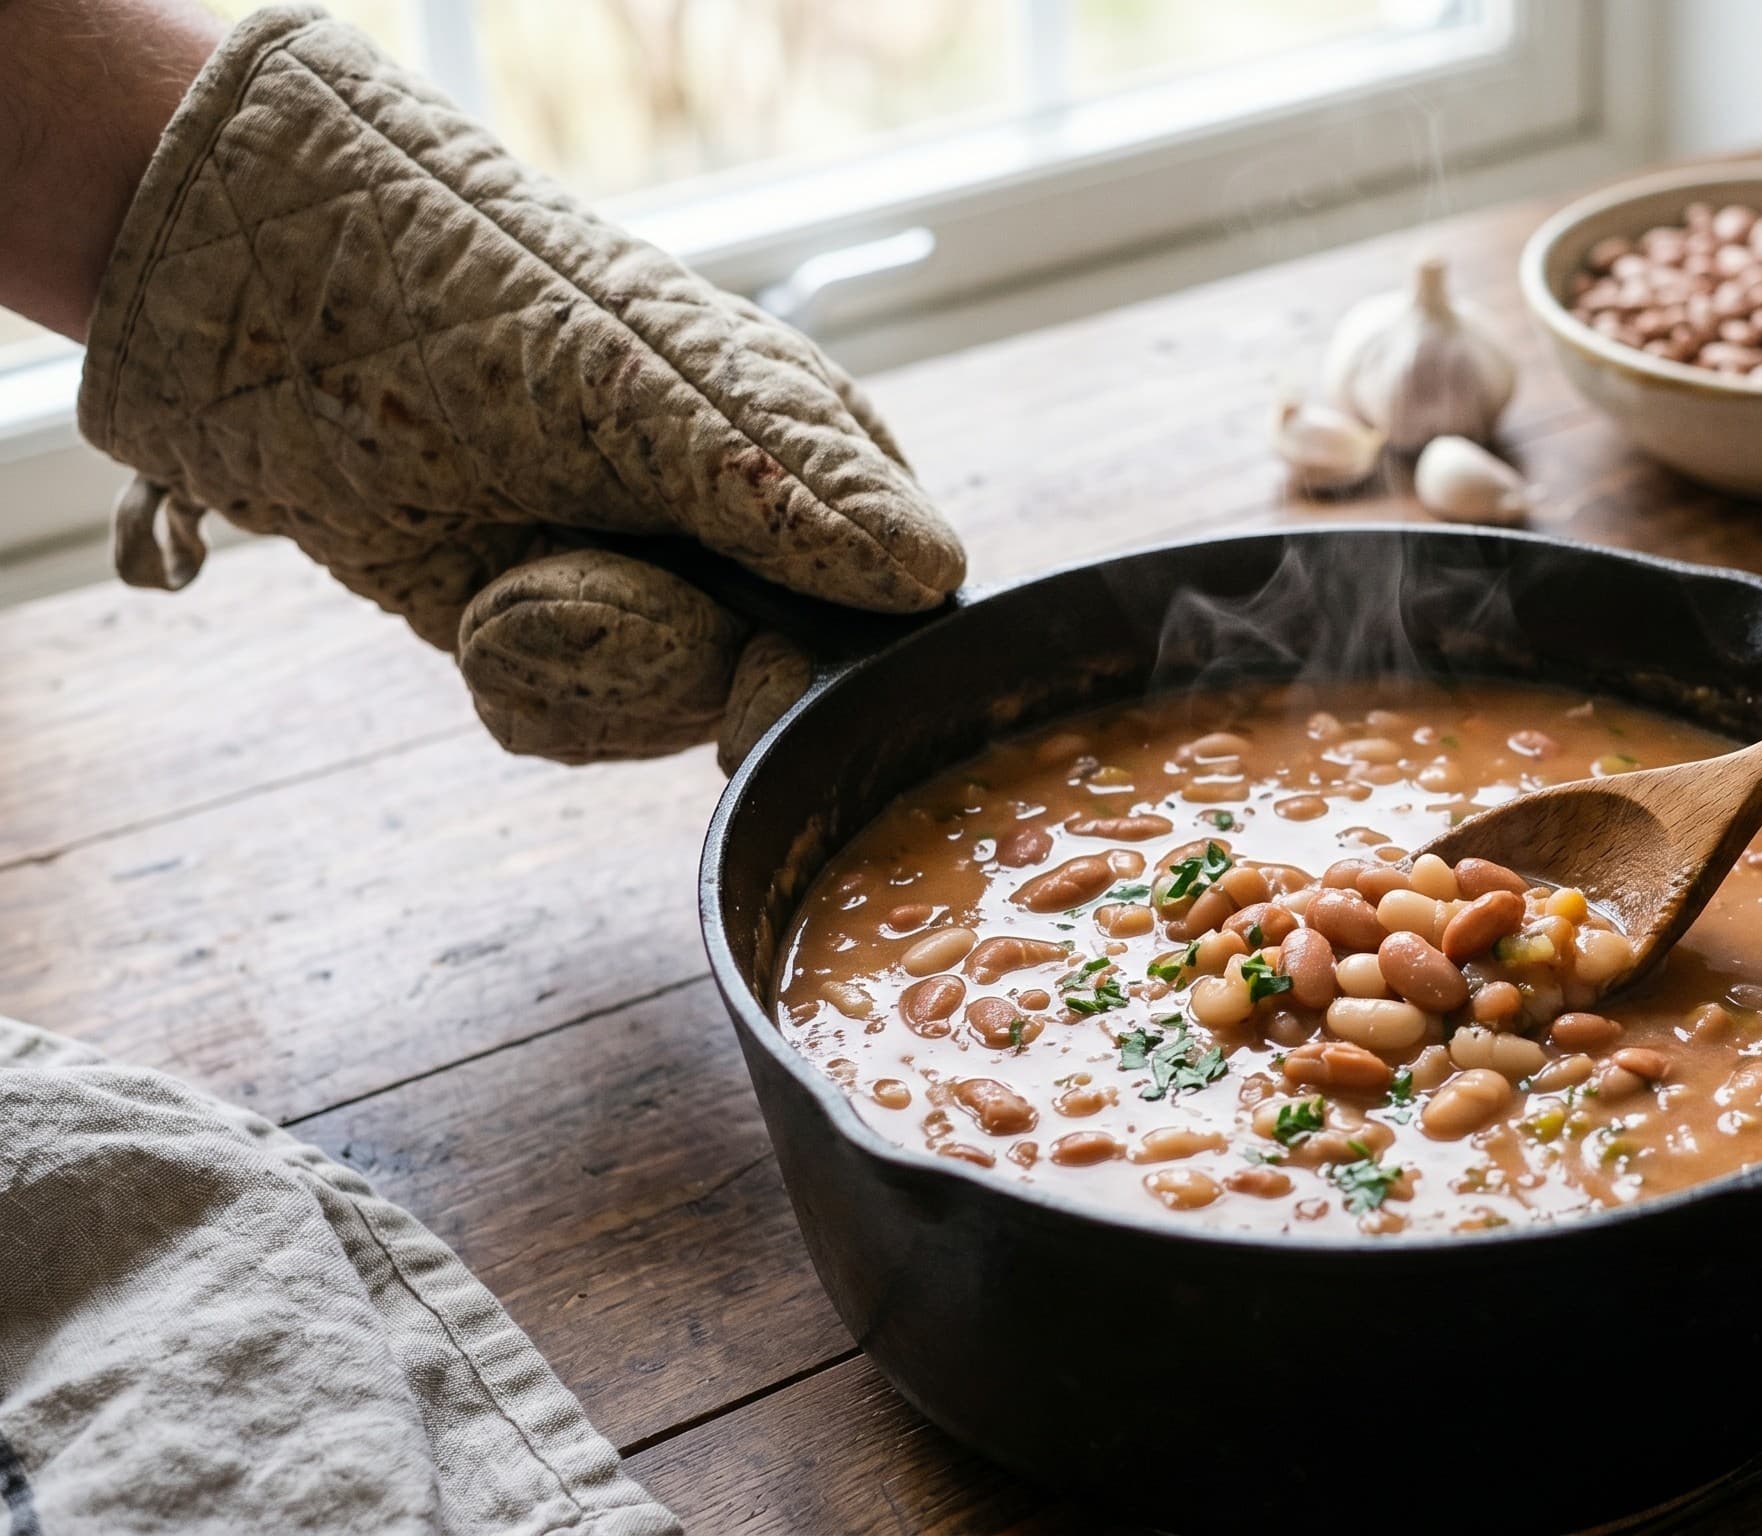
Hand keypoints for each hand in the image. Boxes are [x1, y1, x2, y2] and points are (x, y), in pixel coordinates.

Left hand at [63, 7, 960, 768]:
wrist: (266, 310)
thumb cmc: (473, 302)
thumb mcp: (641, 387)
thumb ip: (781, 483)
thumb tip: (929, 574)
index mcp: (812, 454)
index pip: (891, 607)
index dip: (825, 664)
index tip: (756, 665)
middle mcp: (747, 534)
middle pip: (773, 690)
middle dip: (664, 657)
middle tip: (568, 573)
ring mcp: (651, 592)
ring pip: (664, 716)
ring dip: (570, 653)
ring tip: (504, 560)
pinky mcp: (556, 640)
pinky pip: (573, 724)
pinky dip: (515, 678)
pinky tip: (473, 597)